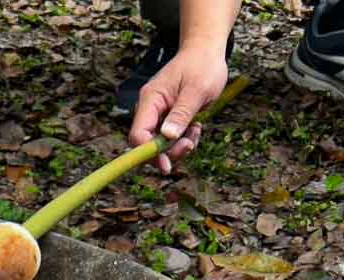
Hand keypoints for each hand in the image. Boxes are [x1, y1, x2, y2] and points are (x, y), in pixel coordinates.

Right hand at [128, 45, 228, 173]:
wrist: (206, 51)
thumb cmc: (202, 65)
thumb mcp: (197, 90)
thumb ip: (181, 113)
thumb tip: (167, 136)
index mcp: (150, 100)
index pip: (138, 134)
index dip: (148, 152)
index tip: (166, 164)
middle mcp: (150, 109)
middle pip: (147, 143)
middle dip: (167, 151)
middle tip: (189, 146)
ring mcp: (158, 113)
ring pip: (160, 143)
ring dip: (179, 145)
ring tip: (196, 131)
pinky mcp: (167, 117)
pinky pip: (170, 137)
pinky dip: (183, 138)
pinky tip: (196, 127)